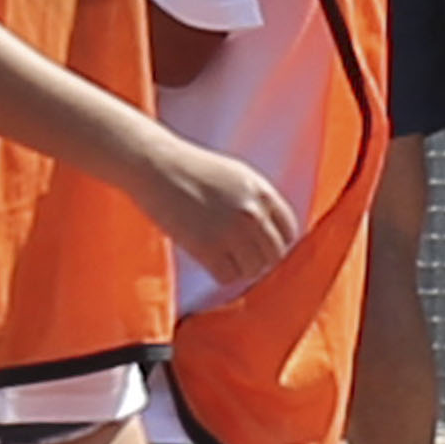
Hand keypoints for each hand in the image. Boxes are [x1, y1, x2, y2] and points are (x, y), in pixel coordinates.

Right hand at [136, 137, 298, 286]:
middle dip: (260, 260)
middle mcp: (252, 212)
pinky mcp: (207, 247)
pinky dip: (221, 275)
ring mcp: (231, 231)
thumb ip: (255, 200)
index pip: (289, 231)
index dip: (277, 243)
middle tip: (241, 259)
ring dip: (241, 270)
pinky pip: (228, 277)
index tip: (262, 248)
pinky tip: (210, 263)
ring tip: (224, 260)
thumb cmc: (190, 169)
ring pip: (253, 269)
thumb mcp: (235, 176)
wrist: (155, 166)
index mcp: (262, 192)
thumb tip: (268, 231)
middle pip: (274, 255)